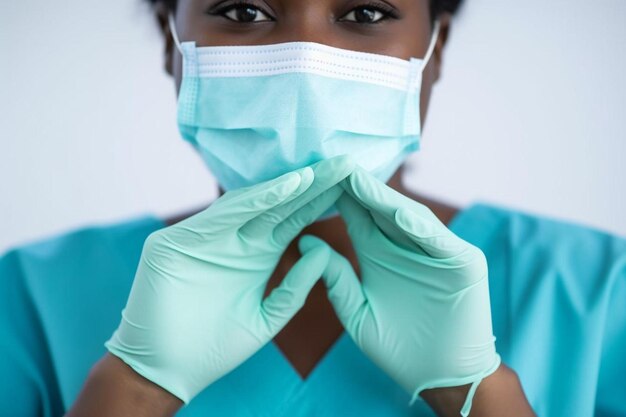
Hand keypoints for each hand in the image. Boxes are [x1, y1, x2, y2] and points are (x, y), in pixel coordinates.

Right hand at [105, 156, 354, 403]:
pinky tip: (281, 189)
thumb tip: (324, 252)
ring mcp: (205, 237)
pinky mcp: (177, 241)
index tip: (350, 183)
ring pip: (250, 205)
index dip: (320, 200)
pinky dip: (251, 203)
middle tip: (343, 163)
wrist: (168, 372)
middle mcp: (233, 239)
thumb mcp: (267, 318)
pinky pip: (219, 218)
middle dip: (310, 184)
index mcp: (256, 254)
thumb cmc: (216, 348)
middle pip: (278, 204)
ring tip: (315, 172)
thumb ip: (294, 289)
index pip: (293, 219)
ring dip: (284, 188)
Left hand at [299, 167, 500, 415]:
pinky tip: (402, 216)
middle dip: (359, 188)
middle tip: (335, 163)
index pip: (358, 216)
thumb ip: (335, 279)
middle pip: (382, 209)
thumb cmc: (397, 348)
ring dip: (387, 201)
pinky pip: (441, 243)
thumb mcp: (357, 312)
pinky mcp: (464, 264)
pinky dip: (423, 230)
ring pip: (410, 219)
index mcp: (380, 253)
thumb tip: (304, 243)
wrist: (438, 377)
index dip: (338, 196)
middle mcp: (408, 245)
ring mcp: (438, 252)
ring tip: (361, 181)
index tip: (314, 174)